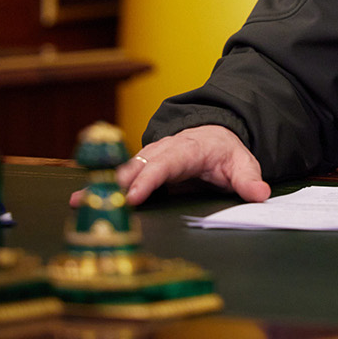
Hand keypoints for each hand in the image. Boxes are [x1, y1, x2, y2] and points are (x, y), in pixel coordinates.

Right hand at [68, 124, 270, 207]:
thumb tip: (259, 193)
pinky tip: (77, 202)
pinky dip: (99, 188)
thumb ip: (248, 178)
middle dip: (118, 184)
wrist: (213, 134)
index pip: (165, 163)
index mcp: (187, 148)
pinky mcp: (141, 168)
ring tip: (78, 204)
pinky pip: (121, 178)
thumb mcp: (242, 162)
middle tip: (99, 203)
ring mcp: (149, 158)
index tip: (132, 197)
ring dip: (102, 186)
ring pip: (124, 171)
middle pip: (138, 166)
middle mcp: (162, 151)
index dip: (148, 179)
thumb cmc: (224, 151)